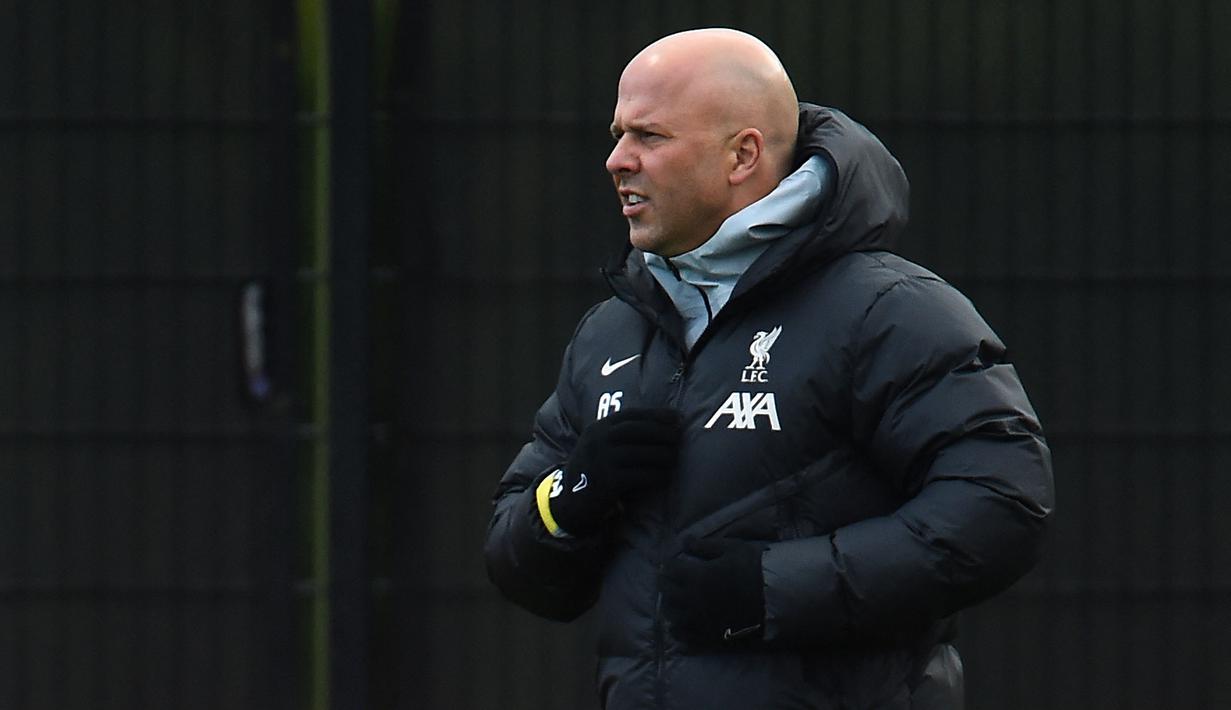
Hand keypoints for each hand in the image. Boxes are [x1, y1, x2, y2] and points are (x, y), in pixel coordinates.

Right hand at [547, 408, 681, 535]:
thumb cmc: (594, 471)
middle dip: (661, 432)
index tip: (676, 417)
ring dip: (663, 455)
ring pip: (641, 453)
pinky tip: (665, 476)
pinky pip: (639, 476)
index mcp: (597, 428)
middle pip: (636, 430)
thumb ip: (620, 434)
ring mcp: (601, 461)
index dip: (656, 414)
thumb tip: (662, 424)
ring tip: (675, 457)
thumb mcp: (599, 445)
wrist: (570, 502)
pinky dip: (656, 475)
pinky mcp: (607, 482)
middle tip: (679, 437)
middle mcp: (597, 441)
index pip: (631, 415)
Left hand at [660, 537, 765, 645]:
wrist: (780, 601)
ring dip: (669, 608)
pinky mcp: (709, 637)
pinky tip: (680, 627)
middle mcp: (692, 600)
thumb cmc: (758, 569)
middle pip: (667, 594)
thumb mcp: (733, 549)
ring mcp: (700, 621)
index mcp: (696, 576)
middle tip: (669, 581)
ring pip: (672, 617)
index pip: (670, 570)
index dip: (669, 565)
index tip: (671, 563)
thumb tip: (684, 540)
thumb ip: (705, 546)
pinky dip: (678, 632)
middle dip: (666, 585)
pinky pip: (685, 638)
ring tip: (673, 603)